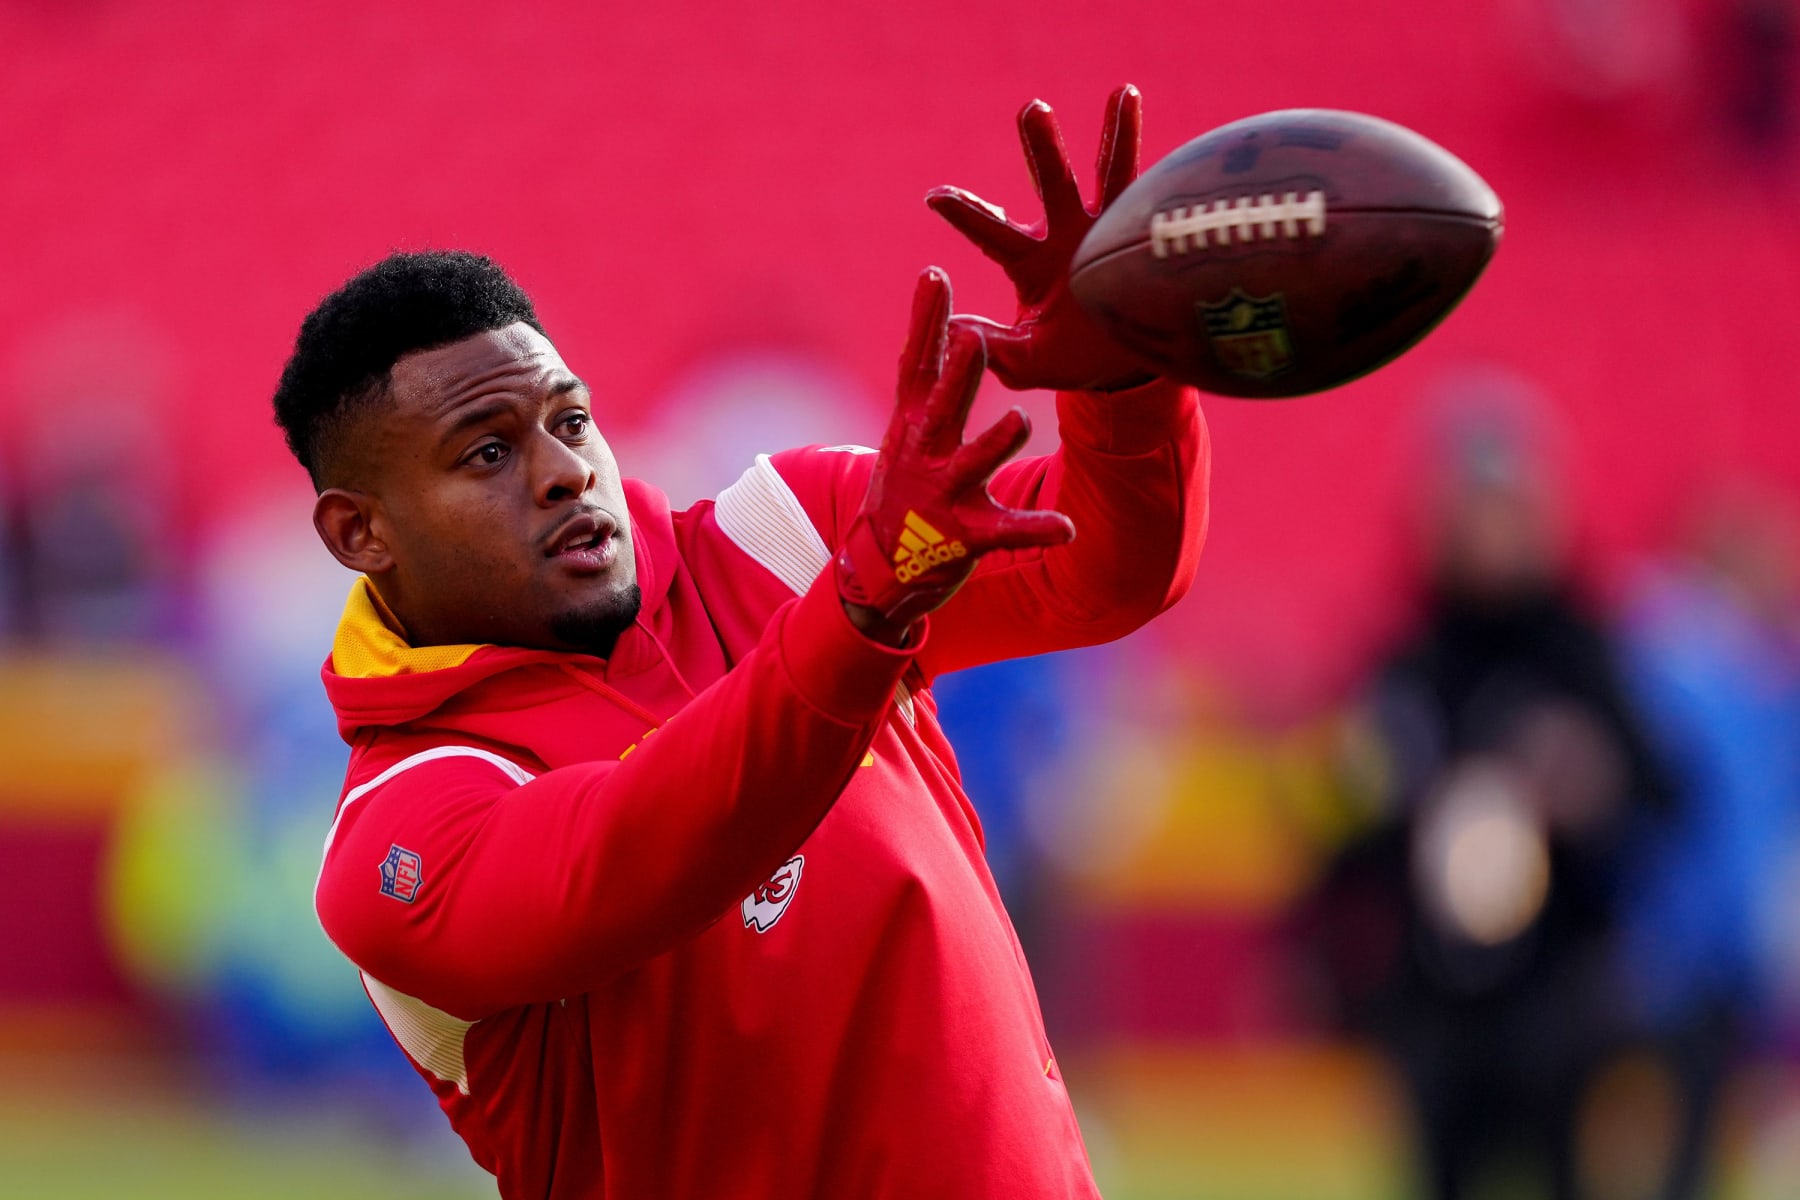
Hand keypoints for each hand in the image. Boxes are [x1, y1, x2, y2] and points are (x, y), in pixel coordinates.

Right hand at [835, 268, 1075, 631]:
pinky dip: (1035, 530)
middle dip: (957, 376)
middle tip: (972, 340)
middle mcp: (925, 456)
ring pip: (973, 464)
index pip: (918, 366)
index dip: (926, 322)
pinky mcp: (965, 537)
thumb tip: (949, 316)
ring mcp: (943, 496)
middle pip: (942, 408)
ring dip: (994, 443)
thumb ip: (931, 378)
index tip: (933, 275)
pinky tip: (1065, 528)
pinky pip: (1007, 532)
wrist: (880, 565)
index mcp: (914, 425)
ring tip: (1019, 420)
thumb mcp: (909, 430)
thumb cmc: (906, 485)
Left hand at [927, 84, 1156, 392]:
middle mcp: (1066, 234)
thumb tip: (952, 330)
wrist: (1127, 372)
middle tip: (1033, 108)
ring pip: (1110, 174)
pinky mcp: (1143, 236)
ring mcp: (1107, 230)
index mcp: (1030, 264)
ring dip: (1115, 135)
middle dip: (1042, 147)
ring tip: (1122, 93)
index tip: (934, 195)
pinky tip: (1182, 136)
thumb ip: (992, 347)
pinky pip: (1155, 196)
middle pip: (1052, 183)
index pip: (992, 232)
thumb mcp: (1026, 362)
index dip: (966, 213)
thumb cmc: (1071, 361)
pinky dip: (1167, 167)